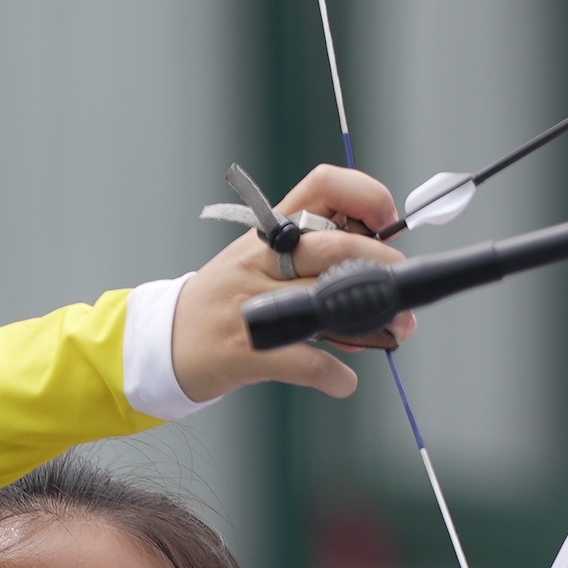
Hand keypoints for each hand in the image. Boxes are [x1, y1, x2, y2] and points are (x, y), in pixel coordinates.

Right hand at [168, 164, 415, 401]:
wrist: (165, 341)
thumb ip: (317, 262)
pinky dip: (335, 374)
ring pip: (326, 301)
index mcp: (270, 230)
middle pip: (338, 249)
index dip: (365, 195)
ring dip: (372, 321)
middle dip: (385, 270)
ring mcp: (252, 304)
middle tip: (403, 294)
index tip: (387, 220)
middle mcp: (262, 259)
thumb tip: (384, 278)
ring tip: (394, 332)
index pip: (322, 186)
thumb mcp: (262, 262)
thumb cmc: (226, 301)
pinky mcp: (246, 350)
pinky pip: (305, 361)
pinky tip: (343, 380)